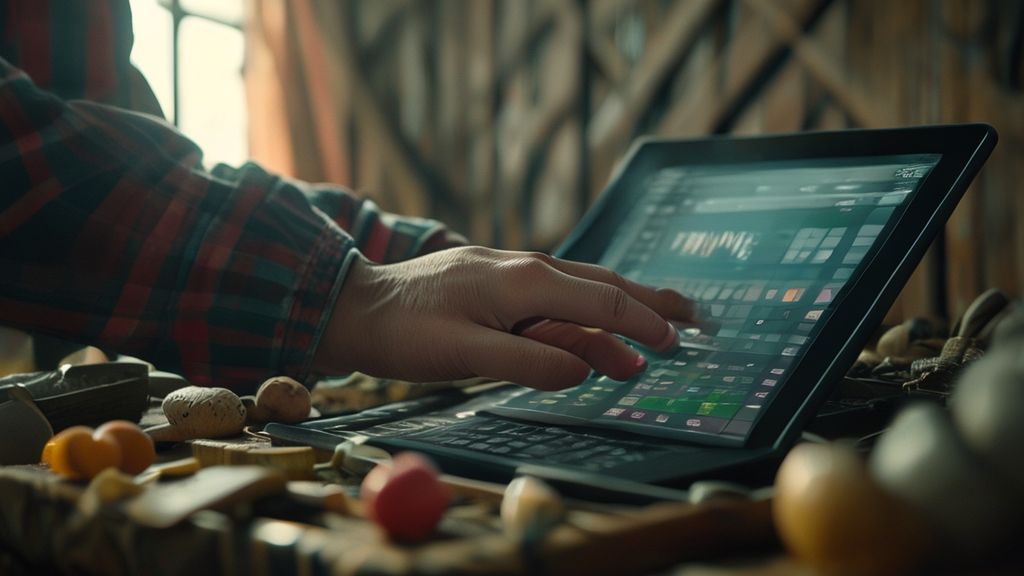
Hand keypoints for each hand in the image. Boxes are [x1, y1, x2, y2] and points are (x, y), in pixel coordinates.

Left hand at [312, 246, 695, 389]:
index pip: (602, 301)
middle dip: (650, 301)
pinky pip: (555, 298)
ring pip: (581, 289)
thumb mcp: (463, 355)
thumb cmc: (404, 332)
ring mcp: (511, 273)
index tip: (676, 345)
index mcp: (523, 281)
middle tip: (694, 318)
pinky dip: (586, 312)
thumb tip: (587, 368)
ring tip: (658, 323)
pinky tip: (595, 326)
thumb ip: (528, 363)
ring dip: (622, 307)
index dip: (644, 324)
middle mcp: (525, 268)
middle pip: (602, 284)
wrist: (355, 306)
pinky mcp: (498, 284)